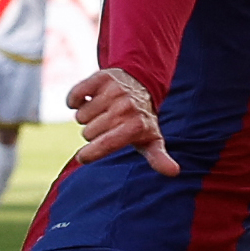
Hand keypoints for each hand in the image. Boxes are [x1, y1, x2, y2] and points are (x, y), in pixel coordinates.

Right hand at [66, 66, 181, 176]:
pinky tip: (88, 99)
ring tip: (102, 111)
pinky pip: (75, 96)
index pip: (106, 144)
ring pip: (80, 116)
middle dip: (93, 132)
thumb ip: (159, 158)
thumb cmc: (140, 120)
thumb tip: (174, 172)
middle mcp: (126, 107)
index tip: (83, 157)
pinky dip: (76, 100)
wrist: (140, 85)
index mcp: (137, 125)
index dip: (90, 153)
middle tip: (108, 125)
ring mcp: (113, 91)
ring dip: (87, 116)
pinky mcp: (100, 78)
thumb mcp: (151, 139)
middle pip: (89, 133)